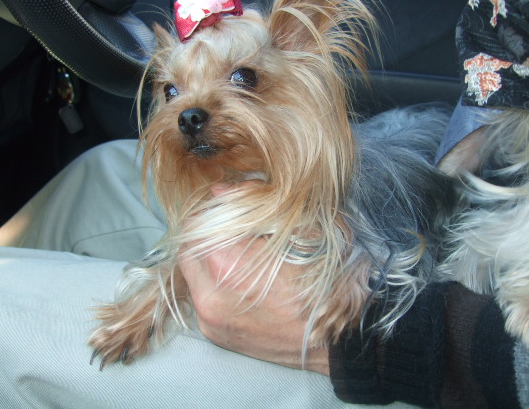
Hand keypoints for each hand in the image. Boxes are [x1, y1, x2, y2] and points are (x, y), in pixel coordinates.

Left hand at [177, 183, 329, 375]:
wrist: (341, 338)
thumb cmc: (328, 280)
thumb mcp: (303, 225)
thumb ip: (253, 201)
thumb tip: (219, 190)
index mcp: (226, 263)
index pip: (195, 223)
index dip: (211, 212)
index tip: (228, 211)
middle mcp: (209, 294)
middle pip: (187, 249)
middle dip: (205, 236)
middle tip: (232, 233)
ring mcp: (209, 319)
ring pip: (191, 275)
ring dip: (207, 261)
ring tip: (239, 258)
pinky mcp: (215, 335)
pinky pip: (202, 298)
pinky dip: (214, 285)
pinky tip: (242, 283)